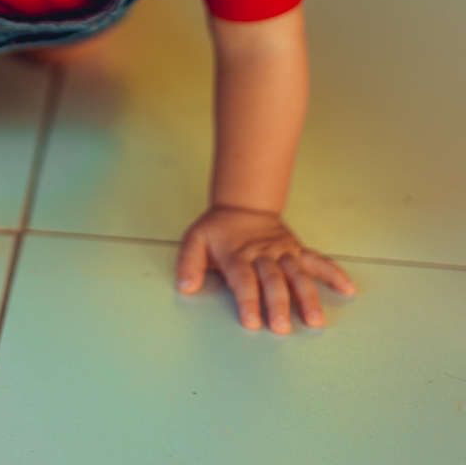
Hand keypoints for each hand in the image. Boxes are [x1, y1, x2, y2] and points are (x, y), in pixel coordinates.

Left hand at [176, 205, 355, 333]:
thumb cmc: (218, 229)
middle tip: (282, 327)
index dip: (248, 300)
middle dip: (278, 303)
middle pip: (272, 280)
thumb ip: (188, 263)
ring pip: (297, 274)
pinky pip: (318, 261)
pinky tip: (347, 288)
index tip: (252, 321)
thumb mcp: (195, 240)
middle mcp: (262, 254)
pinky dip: (333, 273)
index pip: (243, 279)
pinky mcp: (296, 250)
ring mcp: (282, 252)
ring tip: (315, 320)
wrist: (242, 205)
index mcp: (237, 254)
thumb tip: (185, 286)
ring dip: (307, 296)